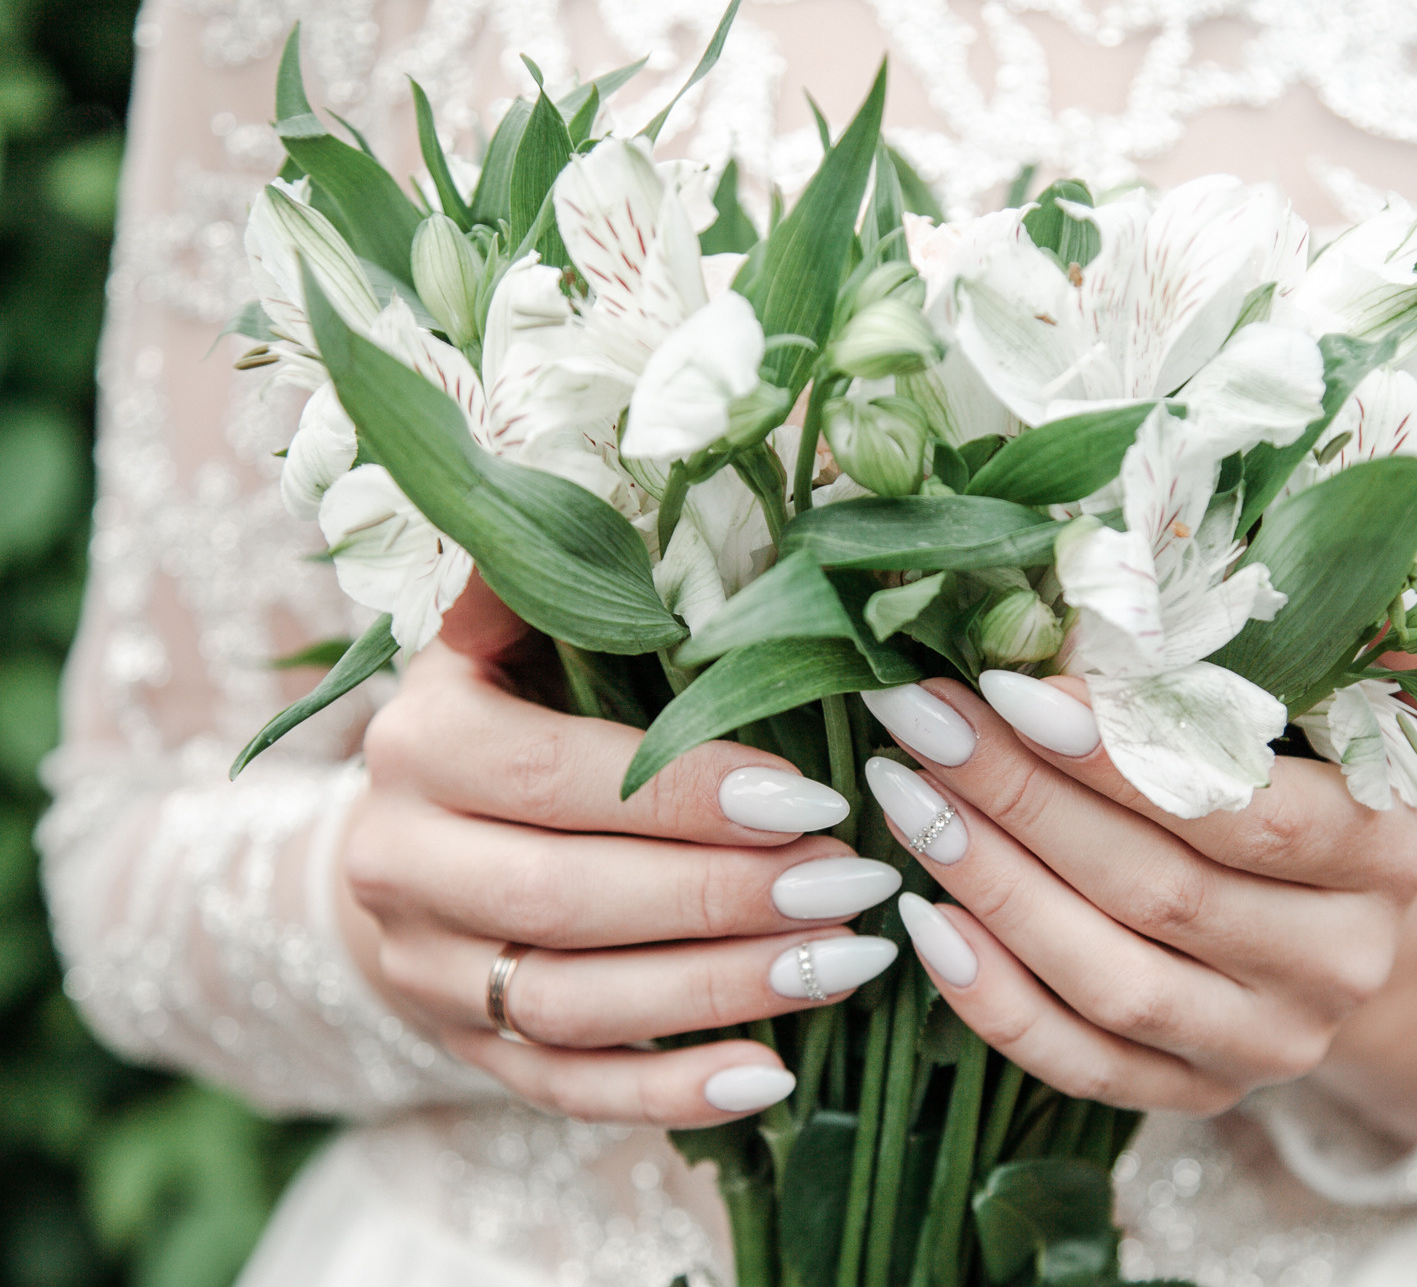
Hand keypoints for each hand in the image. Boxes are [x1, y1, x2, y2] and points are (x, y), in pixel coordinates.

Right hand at [335, 579, 904, 1125]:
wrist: (396, 847)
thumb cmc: (502, 718)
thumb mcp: (508, 639)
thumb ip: (558, 587)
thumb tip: (624, 483)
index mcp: (418, 746)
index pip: (557, 777)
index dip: (685, 793)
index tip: (813, 799)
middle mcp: (401, 866)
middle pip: (569, 900)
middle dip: (725, 896)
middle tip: (858, 882)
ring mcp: (428, 973)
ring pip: (575, 1005)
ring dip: (721, 991)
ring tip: (850, 961)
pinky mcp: (466, 1051)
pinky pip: (566, 1088)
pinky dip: (668, 1094)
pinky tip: (772, 1077)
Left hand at [859, 615, 1416, 1122]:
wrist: (1349, 906)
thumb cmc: (1327, 756)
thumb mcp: (1371, 677)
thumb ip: (1367, 616)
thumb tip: (1336, 511)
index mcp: (1390, 850)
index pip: (1248, 812)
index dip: (1124, 757)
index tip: (1015, 686)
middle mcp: (1343, 962)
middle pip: (1163, 891)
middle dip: (1024, 797)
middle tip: (921, 716)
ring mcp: (1268, 1041)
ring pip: (1113, 980)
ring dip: (994, 885)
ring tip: (904, 795)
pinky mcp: (1201, 1090)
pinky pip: (1084, 1063)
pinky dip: (994, 1000)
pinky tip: (925, 920)